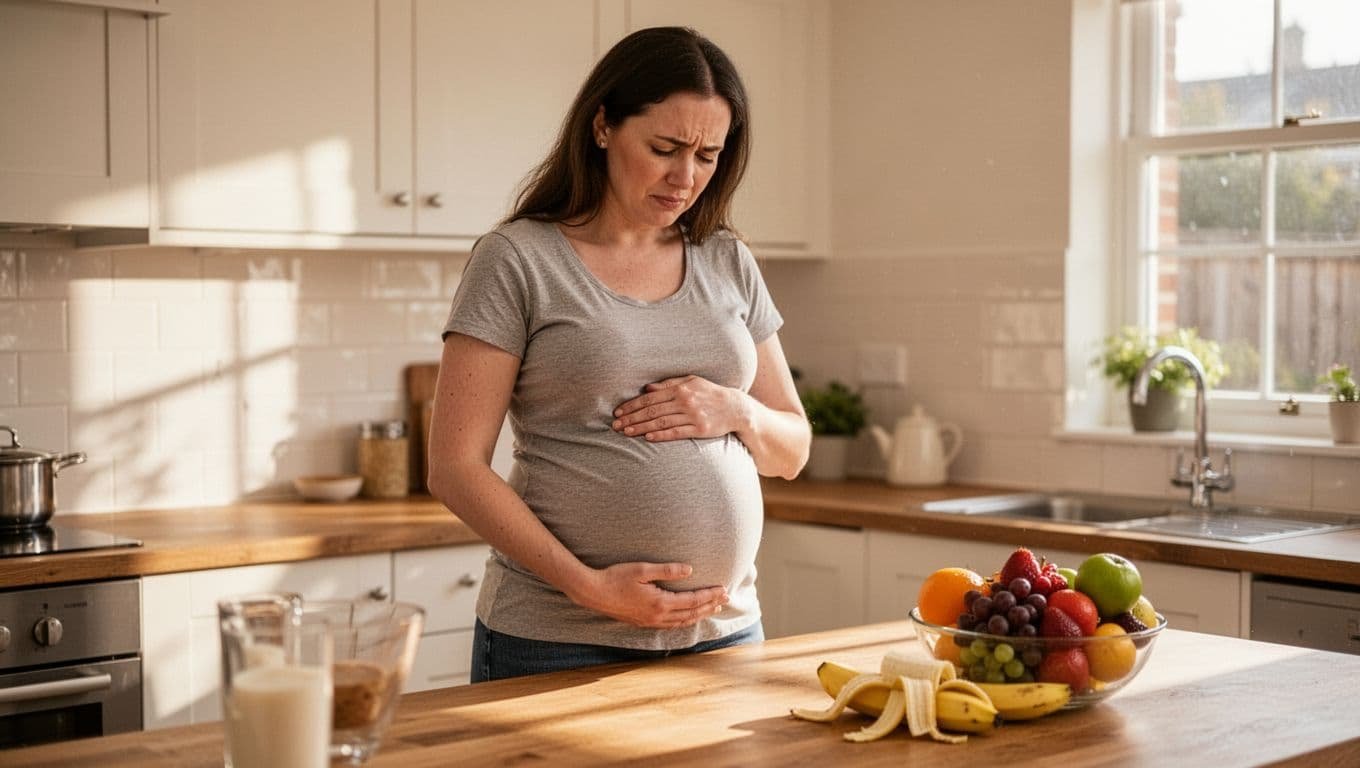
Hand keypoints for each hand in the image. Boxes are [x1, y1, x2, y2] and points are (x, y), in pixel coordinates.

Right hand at [567, 562, 728, 628]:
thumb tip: (690, 570)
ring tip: (713, 608)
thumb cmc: (616, 577)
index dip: (710, 595)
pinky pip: (671, 625)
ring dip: (700, 615)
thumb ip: (667, 570)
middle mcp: (658, 616)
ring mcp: (650, 621)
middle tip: (726, 599)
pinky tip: (688, 617)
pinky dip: (685, 621)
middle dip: (710, 605)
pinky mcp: (643, 622)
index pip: (692, 600)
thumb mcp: (642, 569)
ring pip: (682, 622)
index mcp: (660, 602)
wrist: (593, 592)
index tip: (724, 589)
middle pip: (691, 613)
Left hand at [612, 375, 746, 441]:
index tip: (618, 412)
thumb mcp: (692, 382)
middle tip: (616, 425)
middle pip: (653, 410)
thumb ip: (669, 384)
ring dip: (641, 428)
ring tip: (626, 432)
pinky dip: (661, 435)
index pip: (651, 397)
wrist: (735, 408)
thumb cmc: (710, 393)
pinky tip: (647, 438)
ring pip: (661, 422)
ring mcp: (693, 416)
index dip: (632, 405)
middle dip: (632, 418)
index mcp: (681, 388)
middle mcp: (685, 401)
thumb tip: (647, 388)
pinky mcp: (700, 430)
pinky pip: (676, 433)